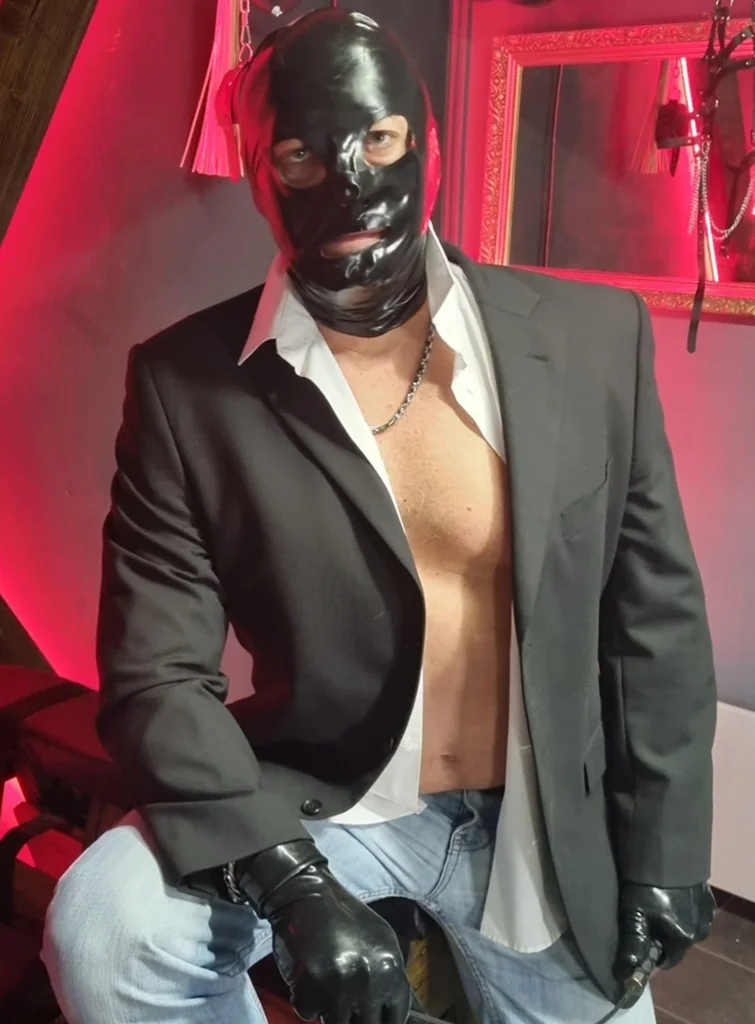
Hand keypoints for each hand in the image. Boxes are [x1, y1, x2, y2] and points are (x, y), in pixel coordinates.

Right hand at [266, 866, 409, 1023]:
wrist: (306, 895)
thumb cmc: (344, 917)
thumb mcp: (380, 941)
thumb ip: (389, 977)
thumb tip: (390, 1010)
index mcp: (389, 967)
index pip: (396, 1016)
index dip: (383, 1018)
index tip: (373, 1016)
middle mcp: (367, 981)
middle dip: (356, 1017)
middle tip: (345, 999)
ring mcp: (337, 987)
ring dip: (330, 1011)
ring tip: (326, 984)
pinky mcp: (308, 989)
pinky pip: (308, 1013)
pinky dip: (306, 1002)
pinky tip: (309, 977)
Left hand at [615, 883, 715, 979]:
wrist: (667, 851)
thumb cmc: (648, 885)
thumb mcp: (635, 913)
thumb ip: (634, 943)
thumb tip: (628, 970)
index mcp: (685, 938)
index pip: (669, 960)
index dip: (652, 955)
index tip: (640, 943)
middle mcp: (701, 930)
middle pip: (677, 942)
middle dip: (663, 936)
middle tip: (646, 917)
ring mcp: (707, 913)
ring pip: (686, 927)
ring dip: (673, 921)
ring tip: (655, 903)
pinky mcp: (708, 896)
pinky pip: (693, 911)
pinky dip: (682, 908)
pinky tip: (669, 894)